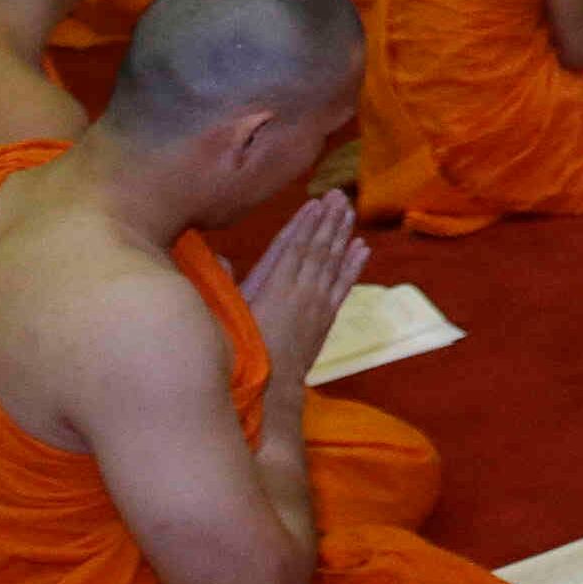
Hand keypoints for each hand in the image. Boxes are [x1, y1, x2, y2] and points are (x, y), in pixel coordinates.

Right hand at [241, 194, 366, 387]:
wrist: (272, 387)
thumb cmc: (241, 351)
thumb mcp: (226, 316)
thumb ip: (224, 285)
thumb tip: (219, 258)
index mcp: (273, 286)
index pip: (293, 246)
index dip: (305, 223)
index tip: (316, 202)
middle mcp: (299, 290)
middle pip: (317, 247)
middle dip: (328, 220)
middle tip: (339, 195)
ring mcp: (317, 303)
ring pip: (333, 261)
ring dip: (342, 234)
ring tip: (350, 211)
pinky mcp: (327, 317)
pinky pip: (344, 285)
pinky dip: (353, 265)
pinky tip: (362, 248)